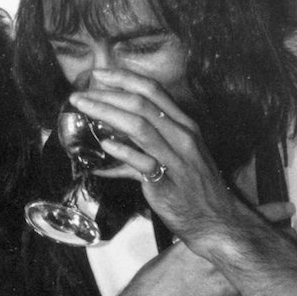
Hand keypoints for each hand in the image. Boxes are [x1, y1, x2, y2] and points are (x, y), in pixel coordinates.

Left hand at [68, 69, 258, 250]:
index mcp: (184, 124)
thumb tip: (111, 140)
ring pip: (139, 127)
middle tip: (80, 95)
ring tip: (83, 109)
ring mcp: (176, 158)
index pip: (153, 91)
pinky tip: (103, 147)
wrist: (216, 220)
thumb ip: (148, 143)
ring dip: (107, 114)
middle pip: (142, 104)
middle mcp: (182, 136)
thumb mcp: (177, 155)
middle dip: (108, 95)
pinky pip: (140, 163)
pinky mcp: (166, 182)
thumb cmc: (193, 187)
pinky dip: (120, 153)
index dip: (124, 79)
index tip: (99, 75)